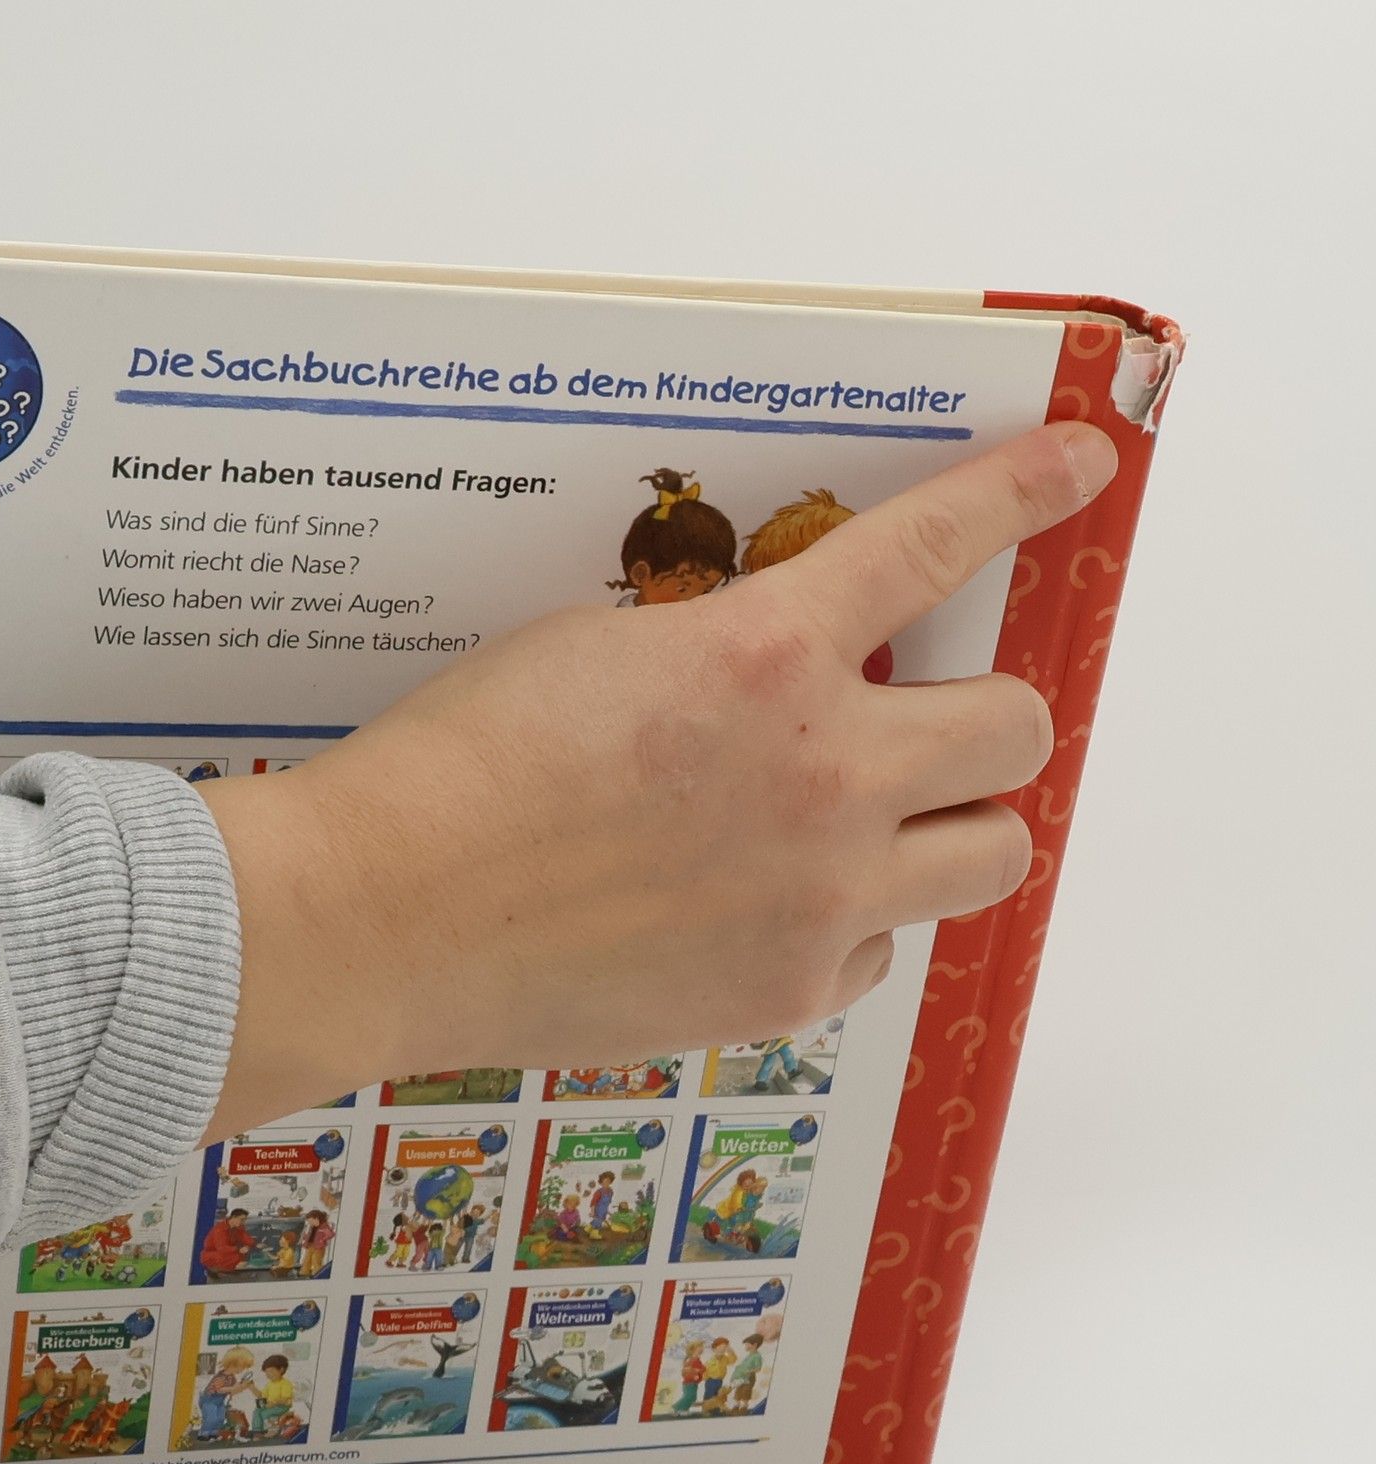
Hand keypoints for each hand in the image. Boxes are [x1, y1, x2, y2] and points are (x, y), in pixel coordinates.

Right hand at [198, 422, 1117, 1136]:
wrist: (385, 914)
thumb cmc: (457, 769)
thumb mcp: (597, 651)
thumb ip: (722, 652)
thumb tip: (778, 675)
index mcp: (765, 655)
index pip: (935, 545)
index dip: (1022, 494)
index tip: (1079, 469)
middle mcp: (825, 774)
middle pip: (1018, 732)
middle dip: (985, 716)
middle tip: (927, 722)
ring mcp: (819, 898)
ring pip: (993, 857)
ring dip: (951, 827)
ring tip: (869, 829)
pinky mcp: (785, 994)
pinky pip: (878, 952)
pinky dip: (846, 927)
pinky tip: (764, 916)